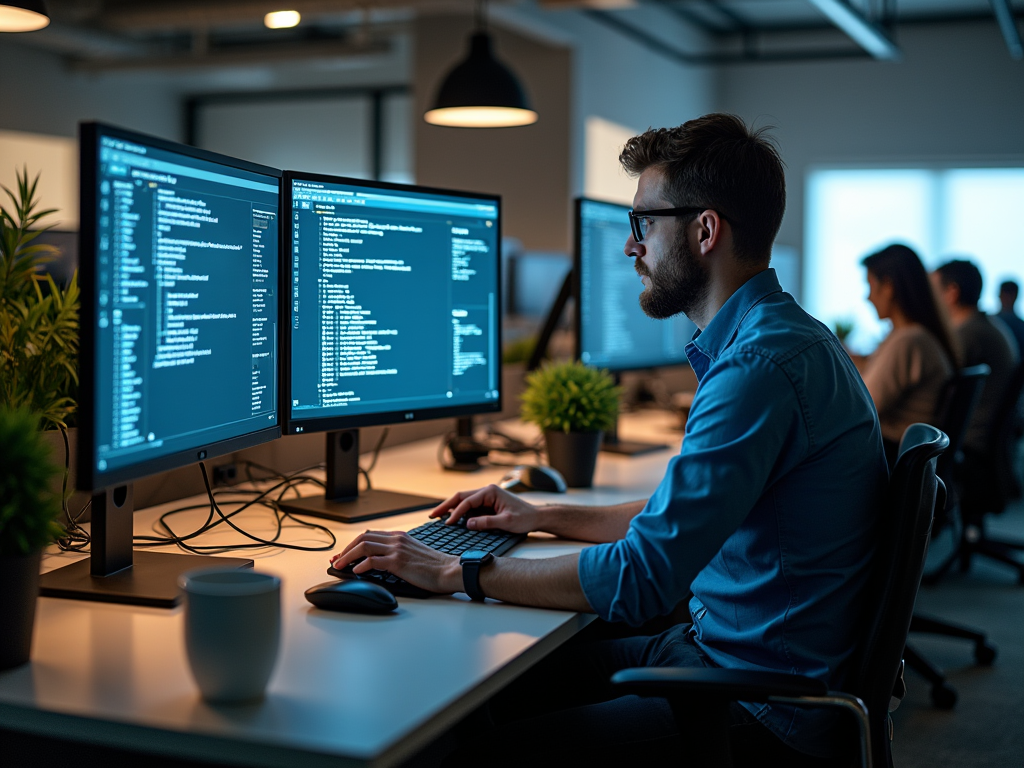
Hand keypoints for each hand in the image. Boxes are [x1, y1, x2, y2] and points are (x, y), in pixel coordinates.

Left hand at [330, 531, 462, 593]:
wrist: (449, 571)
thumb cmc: (434, 567)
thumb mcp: (413, 554)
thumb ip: (397, 553)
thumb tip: (378, 562)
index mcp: (400, 536)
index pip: (370, 535)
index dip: (353, 544)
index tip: (344, 554)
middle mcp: (396, 539)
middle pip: (363, 538)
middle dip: (346, 549)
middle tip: (336, 560)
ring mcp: (397, 549)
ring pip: (364, 547)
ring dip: (348, 556)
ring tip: (339, 565)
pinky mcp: (398, 562)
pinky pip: (373, 561)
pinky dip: (361, 566)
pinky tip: (355, 572)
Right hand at [429, 484, 540, 533]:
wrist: (536, 517)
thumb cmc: (524, 518)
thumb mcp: (507, 522)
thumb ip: (487, 522)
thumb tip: (468, 524)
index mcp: (490, 491)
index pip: (467, 501)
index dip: (456, 513)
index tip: (448, 524)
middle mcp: (486, 491)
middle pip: (460, 497)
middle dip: (446, 506)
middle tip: (432, 515)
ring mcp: (486, 497)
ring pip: (463, 501)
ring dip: (451, 509)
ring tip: (437, 517)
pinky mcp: (487, 504)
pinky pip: (469, 507)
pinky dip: (459, 513)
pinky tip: (451, 519)